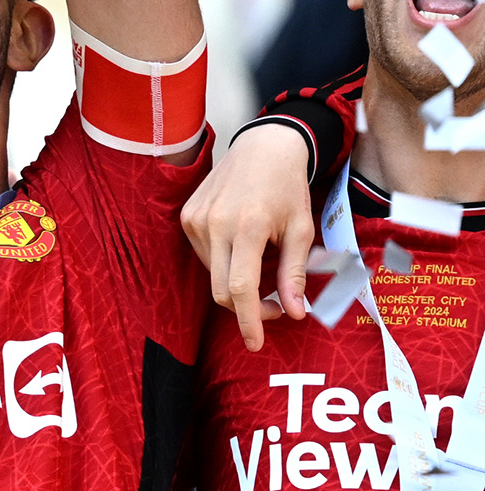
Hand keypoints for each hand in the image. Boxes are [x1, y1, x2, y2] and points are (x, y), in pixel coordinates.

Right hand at [181, 124, 313, 350]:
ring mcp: (196, 219)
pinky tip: (241, 245)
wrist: (263, 147)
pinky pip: (203, 256)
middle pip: (221, 290)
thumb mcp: (301, 229)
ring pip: (211, 275)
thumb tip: (295, 313)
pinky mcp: (187, 215)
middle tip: (275, 306)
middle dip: (247, 309)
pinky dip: (223, 263)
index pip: (240, 289)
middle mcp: (215, 223)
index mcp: (246, 226)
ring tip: (261, 264)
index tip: (255, 343)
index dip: (249, 321)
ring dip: (235, 283)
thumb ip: (294, 273)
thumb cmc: (287, 187)